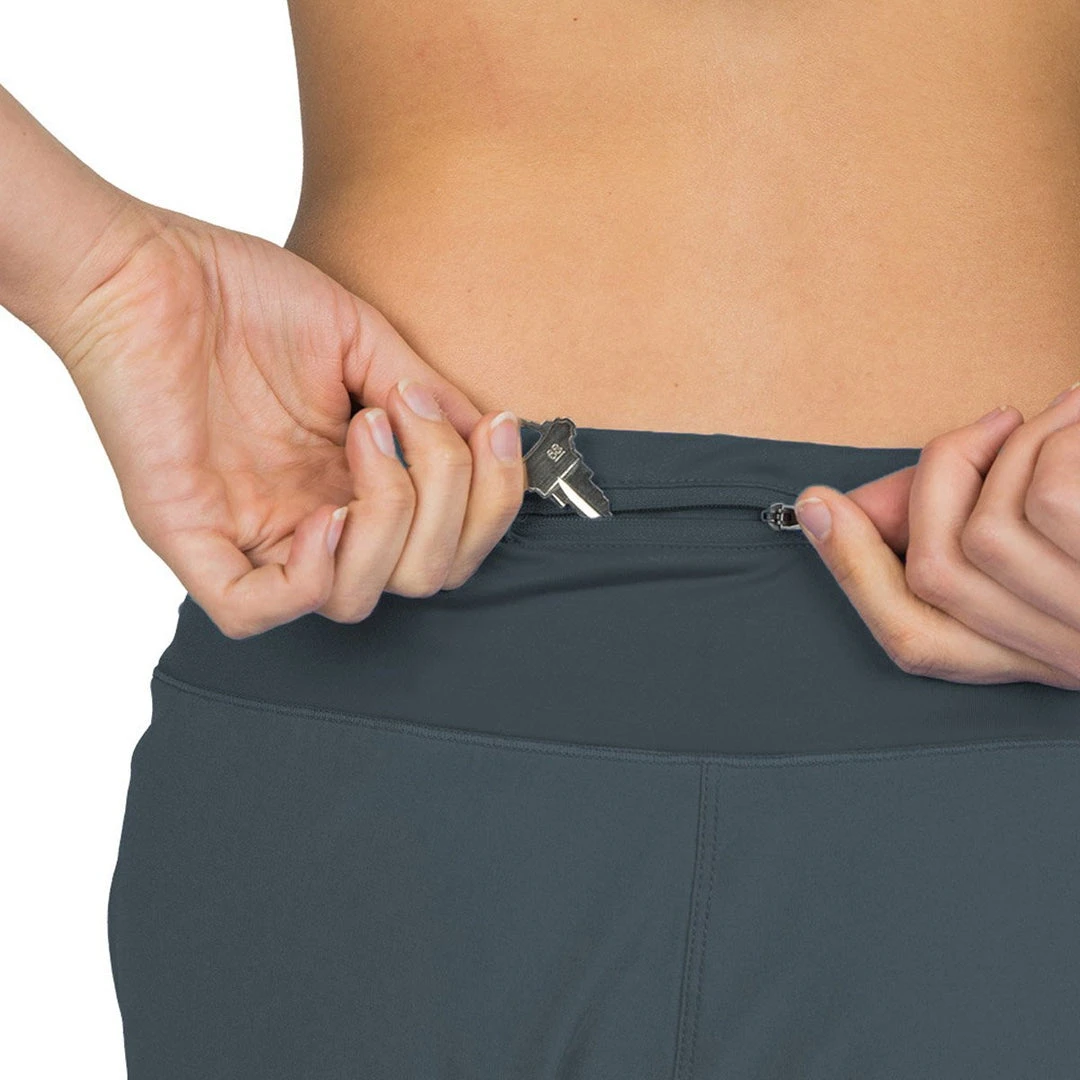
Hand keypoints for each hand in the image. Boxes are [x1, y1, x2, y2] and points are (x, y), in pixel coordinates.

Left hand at [54, 203, 525, 638]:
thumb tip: (489, 435)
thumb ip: (428, 395)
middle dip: (446, 504)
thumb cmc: (242, 295)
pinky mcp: (191, 536)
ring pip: (353, 602)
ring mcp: (253, 533)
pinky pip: (252, 611)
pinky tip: (323, 512)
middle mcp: (313, 517)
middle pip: (418, 579)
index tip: (491, 429)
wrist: (145, 266)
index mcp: (354, 482)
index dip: (491, 506)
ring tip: (362, 435)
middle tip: (406, 418)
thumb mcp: (362, 340)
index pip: (447, 546)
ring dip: (388, 523)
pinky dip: (312, 575)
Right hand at [792, 383, 1079, 689]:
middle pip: (935, 575)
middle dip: (944, 476)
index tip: (817, 502)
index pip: (914, 637)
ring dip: (1019, 447)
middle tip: (1001, 422)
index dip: (854, 566)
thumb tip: (831, 506)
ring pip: (986, 535)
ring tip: (1067, 416)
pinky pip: (1049, 500)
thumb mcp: (1043, 543)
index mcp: (1035, 656)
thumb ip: (945, 521)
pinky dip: (1058, 440)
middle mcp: (1061, 658)